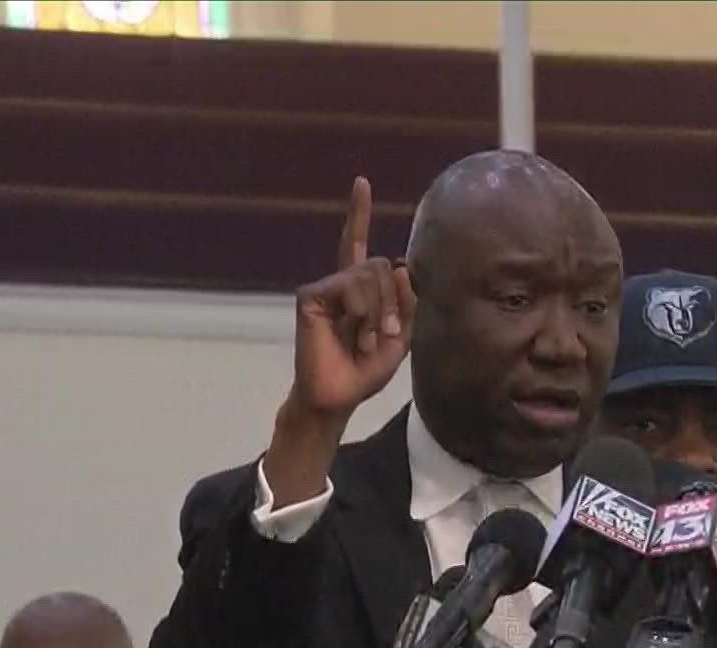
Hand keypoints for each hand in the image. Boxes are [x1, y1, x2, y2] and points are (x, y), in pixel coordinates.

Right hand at [290, 176, 416, 421]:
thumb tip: (400, 268)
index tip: (361, 182)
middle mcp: (340, 283)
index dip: (358, 213)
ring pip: (369, 274)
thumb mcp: (400, 338)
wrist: (339, 395)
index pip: (358, 244)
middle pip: (379, 264)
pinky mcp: (310, 295)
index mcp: (359, 289)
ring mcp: (324, 287)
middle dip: (392, 301)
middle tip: (386, 333)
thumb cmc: (365, 370)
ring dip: (378, 311)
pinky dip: (362, 312)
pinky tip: (354, 333)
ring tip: (367, 340)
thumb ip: (406, 303)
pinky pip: (350, 287)